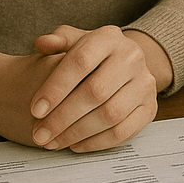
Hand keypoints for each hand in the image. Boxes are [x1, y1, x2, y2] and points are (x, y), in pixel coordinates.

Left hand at [0, 25, 169, 149]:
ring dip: (76, 133)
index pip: (81, 59)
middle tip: (37, 135)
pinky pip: (125, 131)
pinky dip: (97, 143)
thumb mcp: (67, 42)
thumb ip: (56, 40)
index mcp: (109, 35)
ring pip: (110, 114)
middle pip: (95, 91)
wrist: (119, 66)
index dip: (55, 86)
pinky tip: (73, 147)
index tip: (33, 109)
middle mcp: (132, 55)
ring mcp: (144, 82)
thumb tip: (41, 40)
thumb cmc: (82, 57)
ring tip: (50, 144)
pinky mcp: (150, 108)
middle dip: (62, 117)